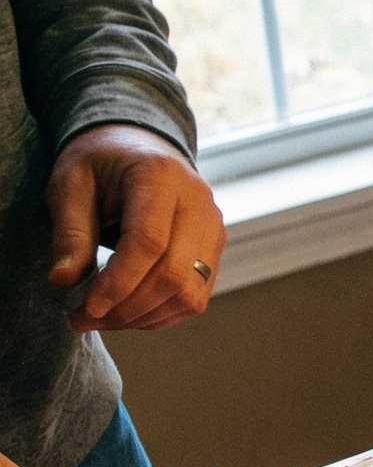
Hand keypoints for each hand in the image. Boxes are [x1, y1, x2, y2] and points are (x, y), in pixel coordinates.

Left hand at [47, 123, 223, 332]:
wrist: (139, 147)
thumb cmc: (100, 164)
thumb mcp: (71, 185)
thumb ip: (69, 232)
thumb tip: (63, 281)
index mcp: (161, 177)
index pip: (149, 242)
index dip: (119, 282)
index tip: (86, 307)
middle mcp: (199, 202)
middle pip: (174, 274)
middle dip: (128, 307)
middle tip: (83, 319)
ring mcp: (213, 227)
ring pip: (189, 292)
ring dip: (144, 316)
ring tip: (103, 318)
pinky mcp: (214, 248)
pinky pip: (195, 296)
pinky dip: (161, 314)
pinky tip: (128, 311)